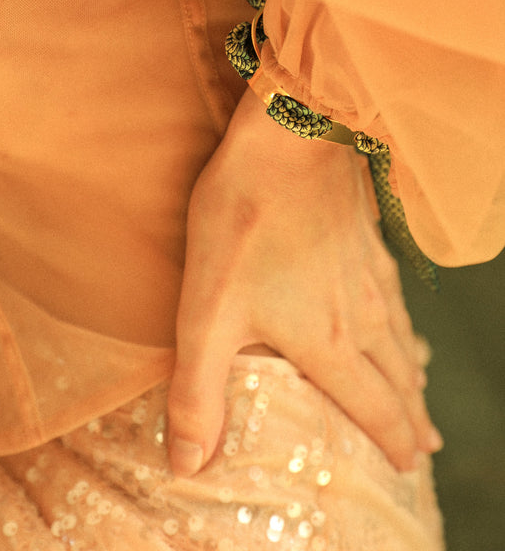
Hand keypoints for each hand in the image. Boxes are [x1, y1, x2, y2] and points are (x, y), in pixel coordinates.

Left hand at [167, 88, 441, 475]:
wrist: (286, 139)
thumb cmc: (245, 220)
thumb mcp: (206, 312)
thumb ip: (197, 391)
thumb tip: (188, 468)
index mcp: (327, 343)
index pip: (374, 410)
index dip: (390, 445)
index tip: (405, 470)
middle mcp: (362, 317)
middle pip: (399, 382)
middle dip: (409, 421)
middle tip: (422, 449)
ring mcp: (370, 277)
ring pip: (404, 342)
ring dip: (413, 377)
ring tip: (420, 397)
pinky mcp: (367, 243)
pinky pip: (398, 300)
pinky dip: (406, 328)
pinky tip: (401, 321)